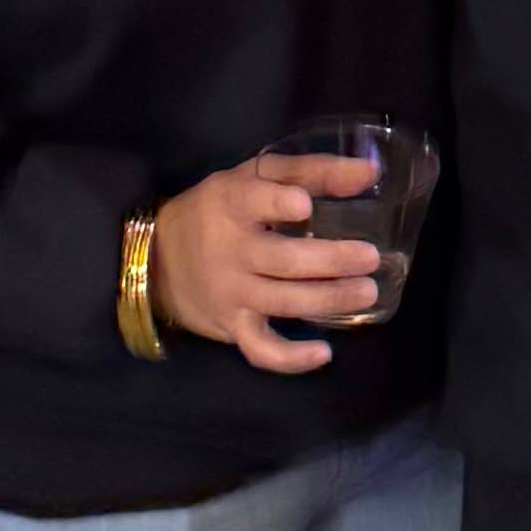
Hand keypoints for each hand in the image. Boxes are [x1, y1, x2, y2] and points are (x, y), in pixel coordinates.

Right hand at [149, 152, 386, 375]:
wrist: (159, 260)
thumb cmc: (221, 210)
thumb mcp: (255, 177)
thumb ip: (311, 171)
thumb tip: (370, 171)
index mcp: (233, 202)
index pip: (253, 200)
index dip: (278, 203)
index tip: (305, 205)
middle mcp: (230, 249)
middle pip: (282, 258)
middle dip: (330, 260)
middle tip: (370, 257)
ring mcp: (231, 292)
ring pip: (282, 301)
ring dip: (328, 299)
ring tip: (367, 292)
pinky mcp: (232, 326)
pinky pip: (260, 349)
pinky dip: (290, 358)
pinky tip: (323, 353)